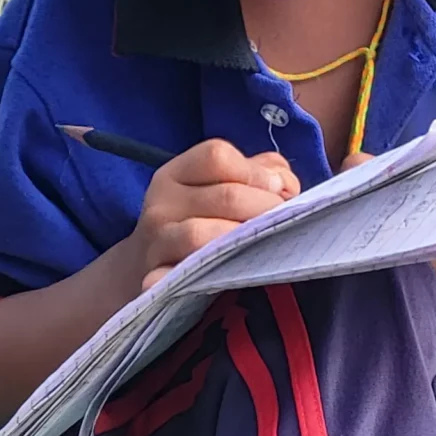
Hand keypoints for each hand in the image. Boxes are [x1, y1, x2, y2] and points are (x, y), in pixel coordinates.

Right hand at [130, 140, 298, 289]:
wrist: (149, 264)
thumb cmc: (200, 219)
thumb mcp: (220, 185)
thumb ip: (260, 171)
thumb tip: (286, 184)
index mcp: (176, 173)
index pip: (216, 156)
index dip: (256, 172)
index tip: (278, 190)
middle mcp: (161, 203)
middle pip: (225, 196)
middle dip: (266, 208)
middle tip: (284, 222)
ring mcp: (157, 242)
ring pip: (202, 235)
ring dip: (244, 241)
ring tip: (265, 246)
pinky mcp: (156, 279)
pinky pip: (177, 277)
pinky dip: (200, 278)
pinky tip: (224, 277)